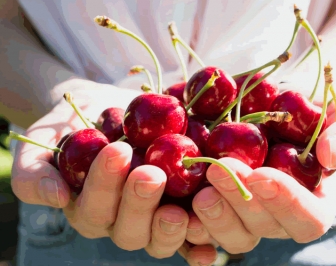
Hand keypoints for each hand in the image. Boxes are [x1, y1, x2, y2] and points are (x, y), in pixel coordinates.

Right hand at [10, 79, 190, 259]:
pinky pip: (191, 236)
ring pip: (160, 239)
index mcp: (90, 210)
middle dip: (139, 204)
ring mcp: (153, 219)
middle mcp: (122, 221)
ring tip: (181, 209)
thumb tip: (56, 197)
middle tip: (150, 173)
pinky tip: (209, 246)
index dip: (104, 185)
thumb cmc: (75, 127)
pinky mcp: (181, 210)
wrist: (109, 111)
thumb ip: (37, 172)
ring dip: (171, 229)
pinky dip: (199, 243)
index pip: (94, 209)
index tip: (115, 149)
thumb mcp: (45, 141)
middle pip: (130, 231)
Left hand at [186, 98, 335, 253]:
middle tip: (219, 170)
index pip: (307, 219)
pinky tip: (174, 207)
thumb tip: (330, 153)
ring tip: (197, 190)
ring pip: (229, 234)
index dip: (286, 202)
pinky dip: (187, 223)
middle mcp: (274, 218)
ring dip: (212, 216)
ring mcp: (242, 217)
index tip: (262, 175)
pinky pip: (199, 229)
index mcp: (310, 204)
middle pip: (260, 228)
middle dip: (239, 202)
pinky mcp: (214, 208)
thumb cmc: (310, 115)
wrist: (271, 110)